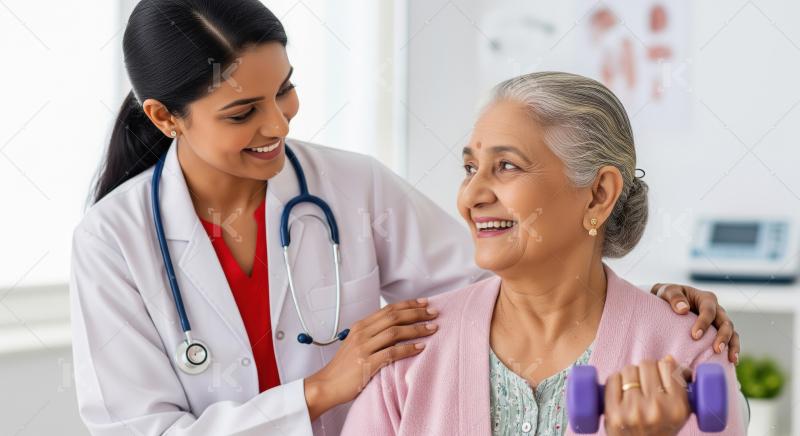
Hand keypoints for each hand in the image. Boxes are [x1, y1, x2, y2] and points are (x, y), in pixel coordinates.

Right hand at [303, 298, 438, 420]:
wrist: (326, 385)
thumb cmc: (343, 368)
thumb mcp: (356, 344)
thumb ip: (372, 335)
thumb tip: (396, 329)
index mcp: (360, 326)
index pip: (388, 309)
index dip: (408, 304)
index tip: (424, 303)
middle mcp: (362, 333)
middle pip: (394, 316)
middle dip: (417, 313)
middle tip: (434, 313)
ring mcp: (363, 348)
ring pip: (395, 332)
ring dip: (416, 329)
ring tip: (432, 329)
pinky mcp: (366, 363)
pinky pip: (392, 352)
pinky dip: (408, 348)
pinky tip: (421, 347)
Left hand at [605, 355, 691, 435]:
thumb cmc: (659, 429)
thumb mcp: (679, 413)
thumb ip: (679, 386)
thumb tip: (668, 358)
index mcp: (677, 407)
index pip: (667, 366)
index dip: (662, 366)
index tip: (659, 374)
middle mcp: (656, 408)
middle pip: (646, 364)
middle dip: (644, 370)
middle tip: (643, 382)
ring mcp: (633, 410)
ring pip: (629, 369)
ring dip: (629, 374)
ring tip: (632, 388)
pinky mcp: (613, 412)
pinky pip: (613, 379)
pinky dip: (615, 380)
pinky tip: (619, 390)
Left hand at [652, 283, 739, 363]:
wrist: (668, 301)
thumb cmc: (668, 295)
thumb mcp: (668, 291)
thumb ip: (674, 298)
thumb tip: (683, 309)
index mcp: (706, 298)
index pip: (709, 311)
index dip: (704, 323)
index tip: (695, 336)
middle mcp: (717, 309)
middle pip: (725, 322)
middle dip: (723, 336)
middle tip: (717, 350)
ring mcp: (719, 321)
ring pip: (732, 332)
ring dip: (732, 345)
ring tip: (731, 359)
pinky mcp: (718, 331)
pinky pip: (730, 340)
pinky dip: (732, 350)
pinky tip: (732, 362)